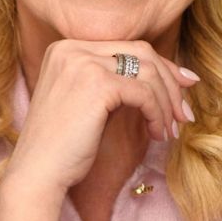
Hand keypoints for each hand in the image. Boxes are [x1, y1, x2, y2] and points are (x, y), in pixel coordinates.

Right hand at [2, 39, 198, 193]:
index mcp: (66, 49)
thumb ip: (115, 82)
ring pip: (148, 72)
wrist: (37, 173)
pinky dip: (158, 114)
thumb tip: (169, 75)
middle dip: (170, 82)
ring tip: (170, 130)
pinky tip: (157, 134)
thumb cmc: (63, 147)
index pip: (127, 47)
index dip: (161, 67)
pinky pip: (144, 93)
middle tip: (184, 113)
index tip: (183, 87)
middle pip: (142, 52)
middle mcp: (72, 49)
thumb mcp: (87, 103)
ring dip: (167, 103)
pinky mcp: (97, 84)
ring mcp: (83, 63)